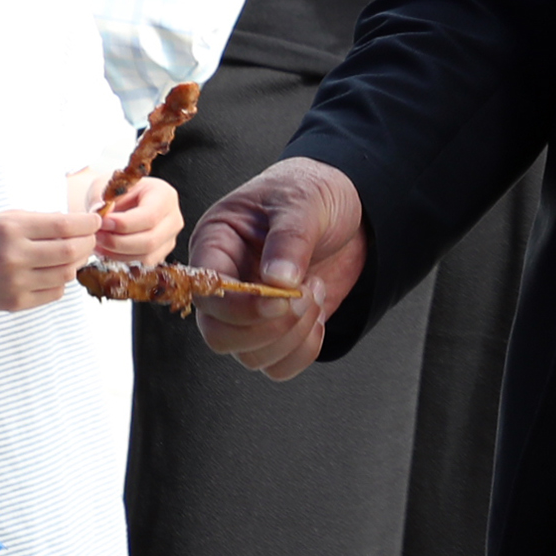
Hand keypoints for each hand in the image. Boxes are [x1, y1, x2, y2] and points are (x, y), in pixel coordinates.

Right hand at [0, 208, 98, 312]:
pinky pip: (54, 293)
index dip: (87, 224)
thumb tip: (80, 224)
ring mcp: (15, 282)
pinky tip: (52, 272)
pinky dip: (60, 281)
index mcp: (11, 229)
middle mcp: (14, 256)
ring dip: (75, 263)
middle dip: (88, 244)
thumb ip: (41, 221)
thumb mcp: (5, 218)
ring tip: (71, 254)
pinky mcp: (15, 303)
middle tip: (90, 239)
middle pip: (70, 252)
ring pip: (66, 274)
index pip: (64, 226)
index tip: (95, 222)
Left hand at [97, 174, 182, 263]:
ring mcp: (170, 237)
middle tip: (96, 236)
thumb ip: (100, 196)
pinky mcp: (162, 251)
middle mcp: (173, 217)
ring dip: (117, 252)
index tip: (102, 222)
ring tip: (98, 242)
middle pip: (151, 240)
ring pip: (146, 255)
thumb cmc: (116, 190)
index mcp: (165, 194)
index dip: (124, 224)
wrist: (122, 201)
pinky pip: (143, 262)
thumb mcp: (105, 185)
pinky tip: (106, 249)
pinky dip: (121, 258)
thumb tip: (100, 211)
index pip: (150, 216)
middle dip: (118, 242)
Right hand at [187, 159, 365, 379]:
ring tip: (316, 290)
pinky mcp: (278, 330)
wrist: (347, 202)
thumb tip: (278, 281)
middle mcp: (227, 284)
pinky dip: (304, 351)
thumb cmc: (310, 191)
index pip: (208, 294)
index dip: (241, 307)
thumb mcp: (302, 202)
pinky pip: (279, 365)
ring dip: (292, 336)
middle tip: (306, 296)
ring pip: (251, 357)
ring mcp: (251, 312)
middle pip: (220, 337)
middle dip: (268, 330)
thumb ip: (289, 238)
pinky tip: (319, 316)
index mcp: (216, 245)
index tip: (282, 299)